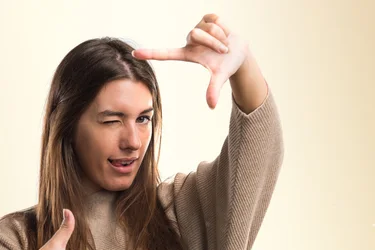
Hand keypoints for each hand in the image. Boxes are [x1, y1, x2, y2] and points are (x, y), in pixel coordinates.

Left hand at [132, 13, 248, 108]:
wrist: (240, 52)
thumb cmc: (226, 65)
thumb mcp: (220, 77)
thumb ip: (213, 89)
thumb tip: (211, 106)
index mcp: (187, 54)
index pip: (165, 53)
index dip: (151, 53)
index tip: (135, 53)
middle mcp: (190, 40)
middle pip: (196, 34)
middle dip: (213, 42)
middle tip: (224, 50)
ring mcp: (198, 28)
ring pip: (207, 27)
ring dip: (221, 37)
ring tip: (225, 44)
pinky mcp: (207, 18)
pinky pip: (215, 19)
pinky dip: (225, 28)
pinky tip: (226, 33)